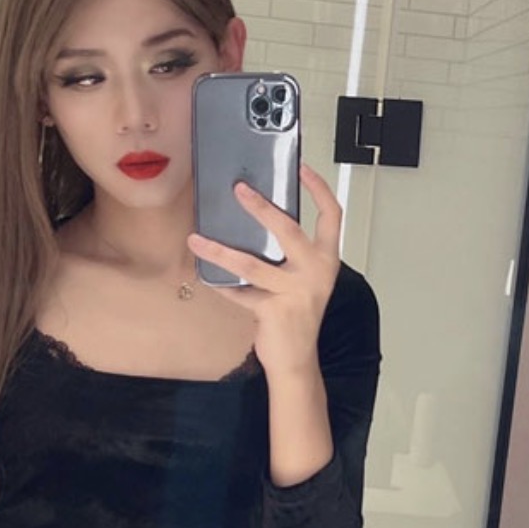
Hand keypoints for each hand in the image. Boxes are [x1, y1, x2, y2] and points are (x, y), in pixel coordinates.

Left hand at [188, 164, 340, 378]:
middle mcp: (315, 272)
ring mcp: (294, 292)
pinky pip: (239, 293)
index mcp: (326, 260)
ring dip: (219, 251)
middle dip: (261, 207)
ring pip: (251, 264)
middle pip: (288, 230)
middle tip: (239, 189)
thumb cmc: (298, 314)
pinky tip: (205, 277)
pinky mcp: (273, 311)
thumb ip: (291, 254)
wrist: (297, 359)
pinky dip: (220, 285)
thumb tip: (258, 220)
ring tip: (196, 240)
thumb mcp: (304, 279)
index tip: (302, 168)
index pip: (331, 216)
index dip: (318, 189)